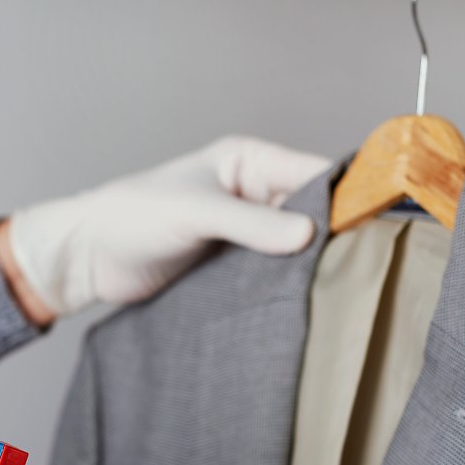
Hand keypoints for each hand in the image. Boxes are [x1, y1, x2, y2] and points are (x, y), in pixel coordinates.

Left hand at [6, 136, 330, 317]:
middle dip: (333, 236)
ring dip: (309, 265)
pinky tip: (303, 303)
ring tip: (336, 289)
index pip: (315, 172)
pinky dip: (286, 284)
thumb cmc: (133, 217)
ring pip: (296, 247)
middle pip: (313, 212)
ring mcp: (246, 231)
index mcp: (248, 162)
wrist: (90, 258)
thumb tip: (309, 236)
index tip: (374, 225)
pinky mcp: (233, 264)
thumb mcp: (196, 213)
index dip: (346, 195)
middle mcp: (254, 192)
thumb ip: (251, 224)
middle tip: (359, 267)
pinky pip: (273, 272)